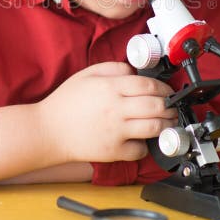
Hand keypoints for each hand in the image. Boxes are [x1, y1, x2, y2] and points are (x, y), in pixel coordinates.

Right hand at [37, 62, 176, 162]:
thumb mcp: (87, 74)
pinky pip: (139, 150)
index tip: (167, 91)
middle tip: (171, 106)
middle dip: (170, 106)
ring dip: (165, 125)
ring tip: (166, 122)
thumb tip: (133, 70)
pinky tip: (142, 139)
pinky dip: (145, 146)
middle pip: (156, 106)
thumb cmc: (66, 102)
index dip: (163, 88)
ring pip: (154, 128)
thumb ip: (113, 68)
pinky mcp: (113, 151)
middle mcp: (116, 109)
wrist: (48, 130)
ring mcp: (116, 132)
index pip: (148, 86)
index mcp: (110, 88)